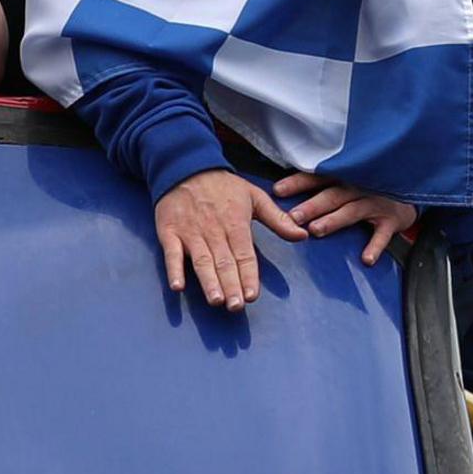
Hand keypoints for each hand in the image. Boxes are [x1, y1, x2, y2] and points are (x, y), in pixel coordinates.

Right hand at [153, 169, 307, 311]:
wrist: (185, 166)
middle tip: (236, 306)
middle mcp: (213, 231)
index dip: (248, 275)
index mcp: (235, 223)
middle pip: (223, 262)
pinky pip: (171, 254)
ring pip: (201, 261)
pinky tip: (177, 286)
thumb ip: (278, 219)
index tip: (253, 295)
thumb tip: (303, 235)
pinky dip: (173, 270)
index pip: (244, 254)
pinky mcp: (169, 233)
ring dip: (208, 281)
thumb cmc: (223, 186)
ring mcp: (190, 233)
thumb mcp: (255, 196)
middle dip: (231, 285)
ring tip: (215, 300)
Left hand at [269, 174, 419, 263]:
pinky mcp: (391, 219)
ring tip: (316, 230)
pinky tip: (366, 259)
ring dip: (334, 221)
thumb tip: (283, 191)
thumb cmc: (370, 186)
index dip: (298, 183)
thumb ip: (323, 184)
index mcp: (345, 176)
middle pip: (332, 195)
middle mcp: (360, 186)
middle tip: (293, 216)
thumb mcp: (349, 178)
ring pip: (352, 211)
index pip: (318, 177)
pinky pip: (382, 234)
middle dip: (312, 205)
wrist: (413, 188)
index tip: (277, 191)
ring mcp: (376, 202)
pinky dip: (375, 246)